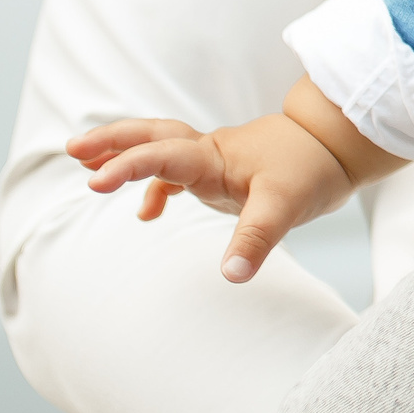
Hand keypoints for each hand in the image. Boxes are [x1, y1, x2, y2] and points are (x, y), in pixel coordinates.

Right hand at [69, 107, 353, 283]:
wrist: (339, 145)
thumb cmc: (312, 170)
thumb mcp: (286, 207)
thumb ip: (256, 240)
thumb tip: (231, 276)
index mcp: (214, 157)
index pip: (162, 157)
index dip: (128, 167)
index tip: (95, 180)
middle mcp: (208, 152)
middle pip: (151, 136)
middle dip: (113, 142)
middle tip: (74, 149)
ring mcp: (214, 159)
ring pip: (161, 147)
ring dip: (126, 153)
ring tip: (85, 162)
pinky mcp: (223, 170)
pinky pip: (178, 172)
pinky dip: (157, 187)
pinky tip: (146, 215)